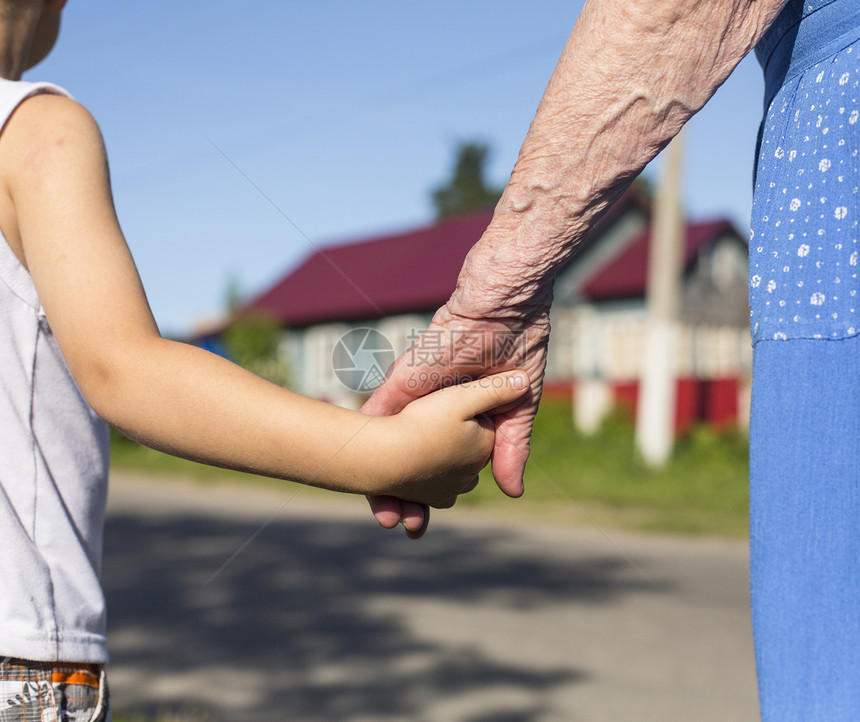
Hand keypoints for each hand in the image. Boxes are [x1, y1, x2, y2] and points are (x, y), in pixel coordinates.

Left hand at [362, 300, 549, 537]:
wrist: (503, 307)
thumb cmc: (515, 348)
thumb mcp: (517, 409)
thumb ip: (510, 448)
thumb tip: (513, 492)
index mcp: (458, 421)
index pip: (439, 467)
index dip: (430, 497)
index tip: (417, 525)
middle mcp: (430, 413)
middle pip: (406, 461)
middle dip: (399, 497)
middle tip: (393, 526)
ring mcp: (413, 398)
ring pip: (386, 443)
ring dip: (378, 477)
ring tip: (379, 514)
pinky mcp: (403, 382)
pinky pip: (377, 413)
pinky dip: (364, 439)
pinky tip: (351, 467)